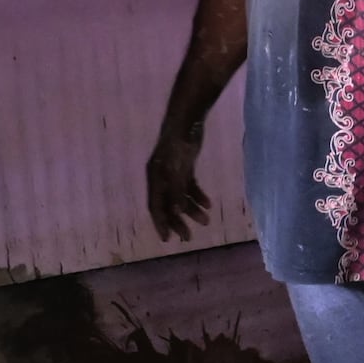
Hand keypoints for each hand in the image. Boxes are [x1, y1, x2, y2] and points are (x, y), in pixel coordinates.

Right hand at [146, 125, 210, 240]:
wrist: (187, 122)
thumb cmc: (178, 144)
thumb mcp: (177, 169)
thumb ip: (176, 190)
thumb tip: (176, 211)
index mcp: (154, 179)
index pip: (155, 207)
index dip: (161, 223)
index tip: (168, 239)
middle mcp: (161, 179)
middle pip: (168, 205)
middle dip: (178, 222)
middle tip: (188, 238)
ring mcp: (173, 174)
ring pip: (181, 198)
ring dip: (192, 210)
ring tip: (206, 221)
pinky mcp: (184, 168)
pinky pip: (190, 187)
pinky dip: (198, 196)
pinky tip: (208, 205)